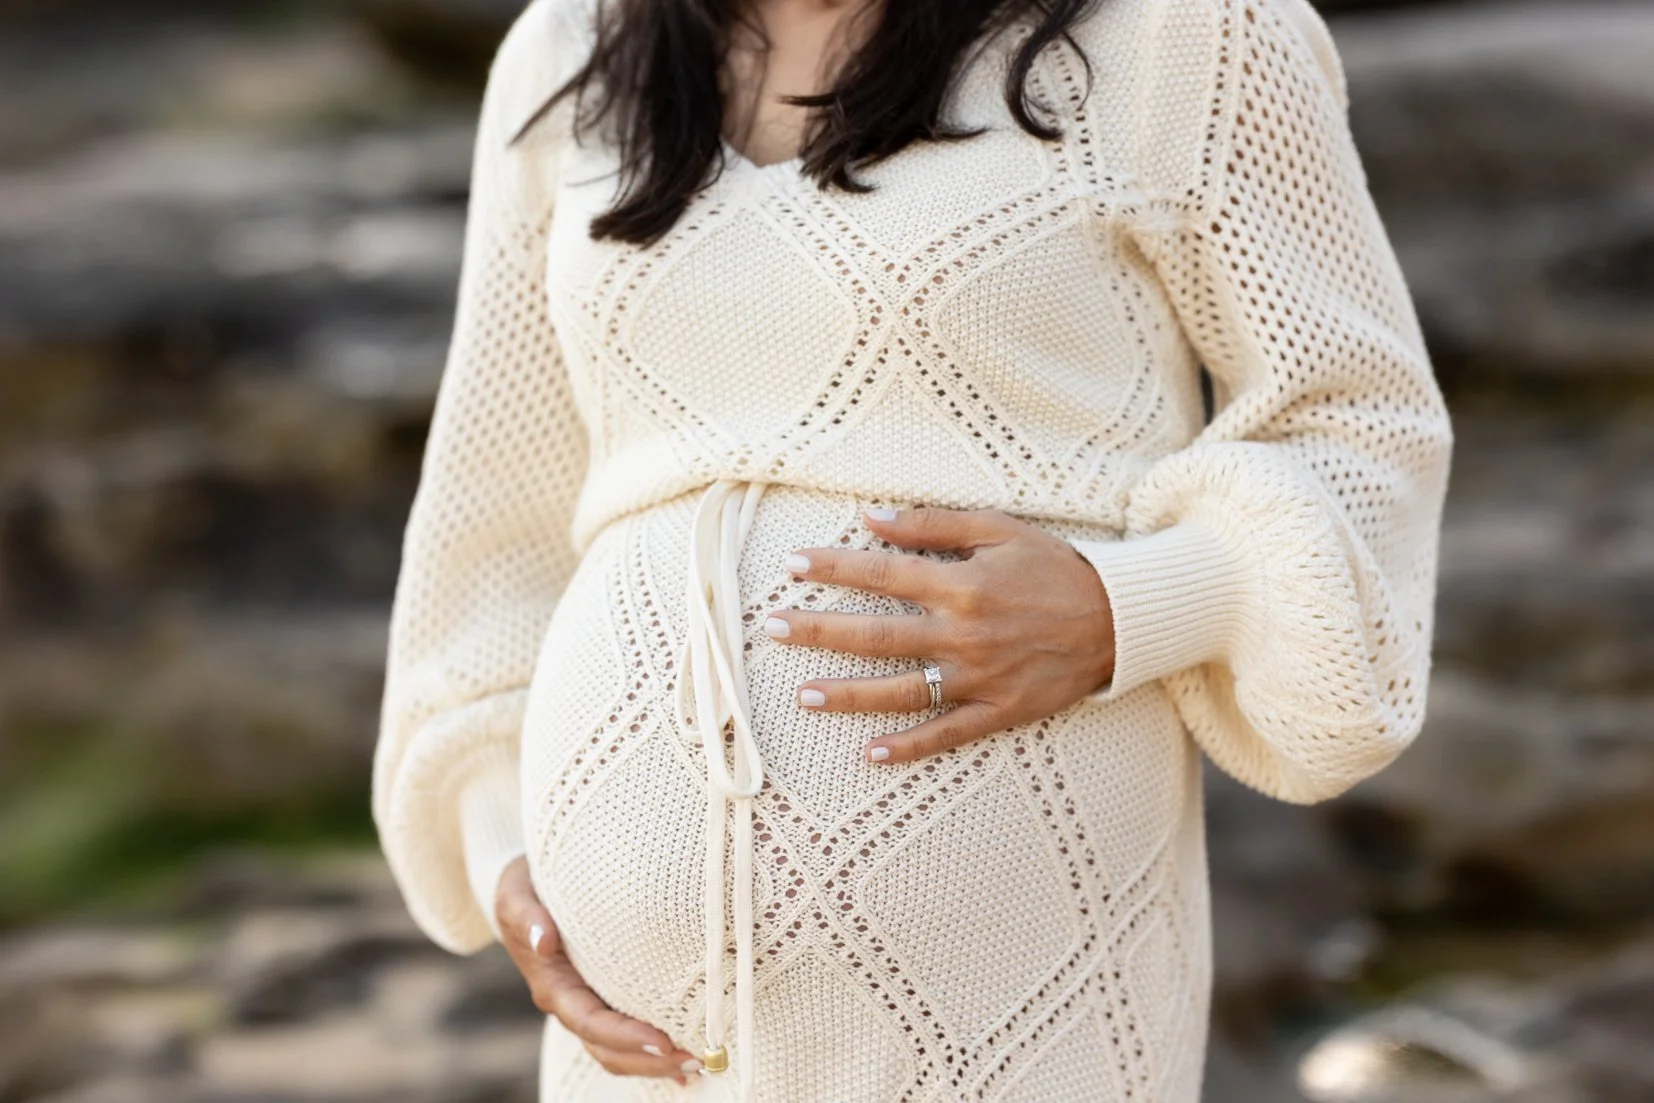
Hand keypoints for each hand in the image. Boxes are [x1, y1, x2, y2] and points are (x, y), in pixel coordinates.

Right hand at [494, 856, 702, 1083]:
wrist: (524, 889)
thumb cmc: (525, 889)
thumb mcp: (517, 895)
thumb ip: (527, 916)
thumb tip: (544, 940)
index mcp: (553, 987)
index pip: (590, 1023)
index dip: (625, 1037)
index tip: (662, 1041)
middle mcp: (572, 1004)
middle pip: (608, 1049)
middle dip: (650, 1061)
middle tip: (696, 1061)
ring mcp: (588, 1004)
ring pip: (619, 1050)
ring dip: (657, 1062)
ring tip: (701, 1062)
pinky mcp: (604, 997)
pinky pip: (628, 1034)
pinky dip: (654, 1053)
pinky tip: (685, 1060)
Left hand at [765, 505, 1115, 764]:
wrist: (1120, 619)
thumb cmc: (1056, 568)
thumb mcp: (1000, 530)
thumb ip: (934, 524)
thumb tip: (871, 516)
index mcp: (962, 585)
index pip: (881, 575)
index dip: (832, 569)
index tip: (790, 565)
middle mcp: (964, 635)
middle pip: (876, 636)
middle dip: (820, 632)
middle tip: (772, 630)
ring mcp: (979, 679)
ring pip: (901, 692)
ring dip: (849, 695)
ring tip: (803, 695)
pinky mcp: (999, 711)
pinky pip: (947, 735)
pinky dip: (909, 747)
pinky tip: (870, 754)